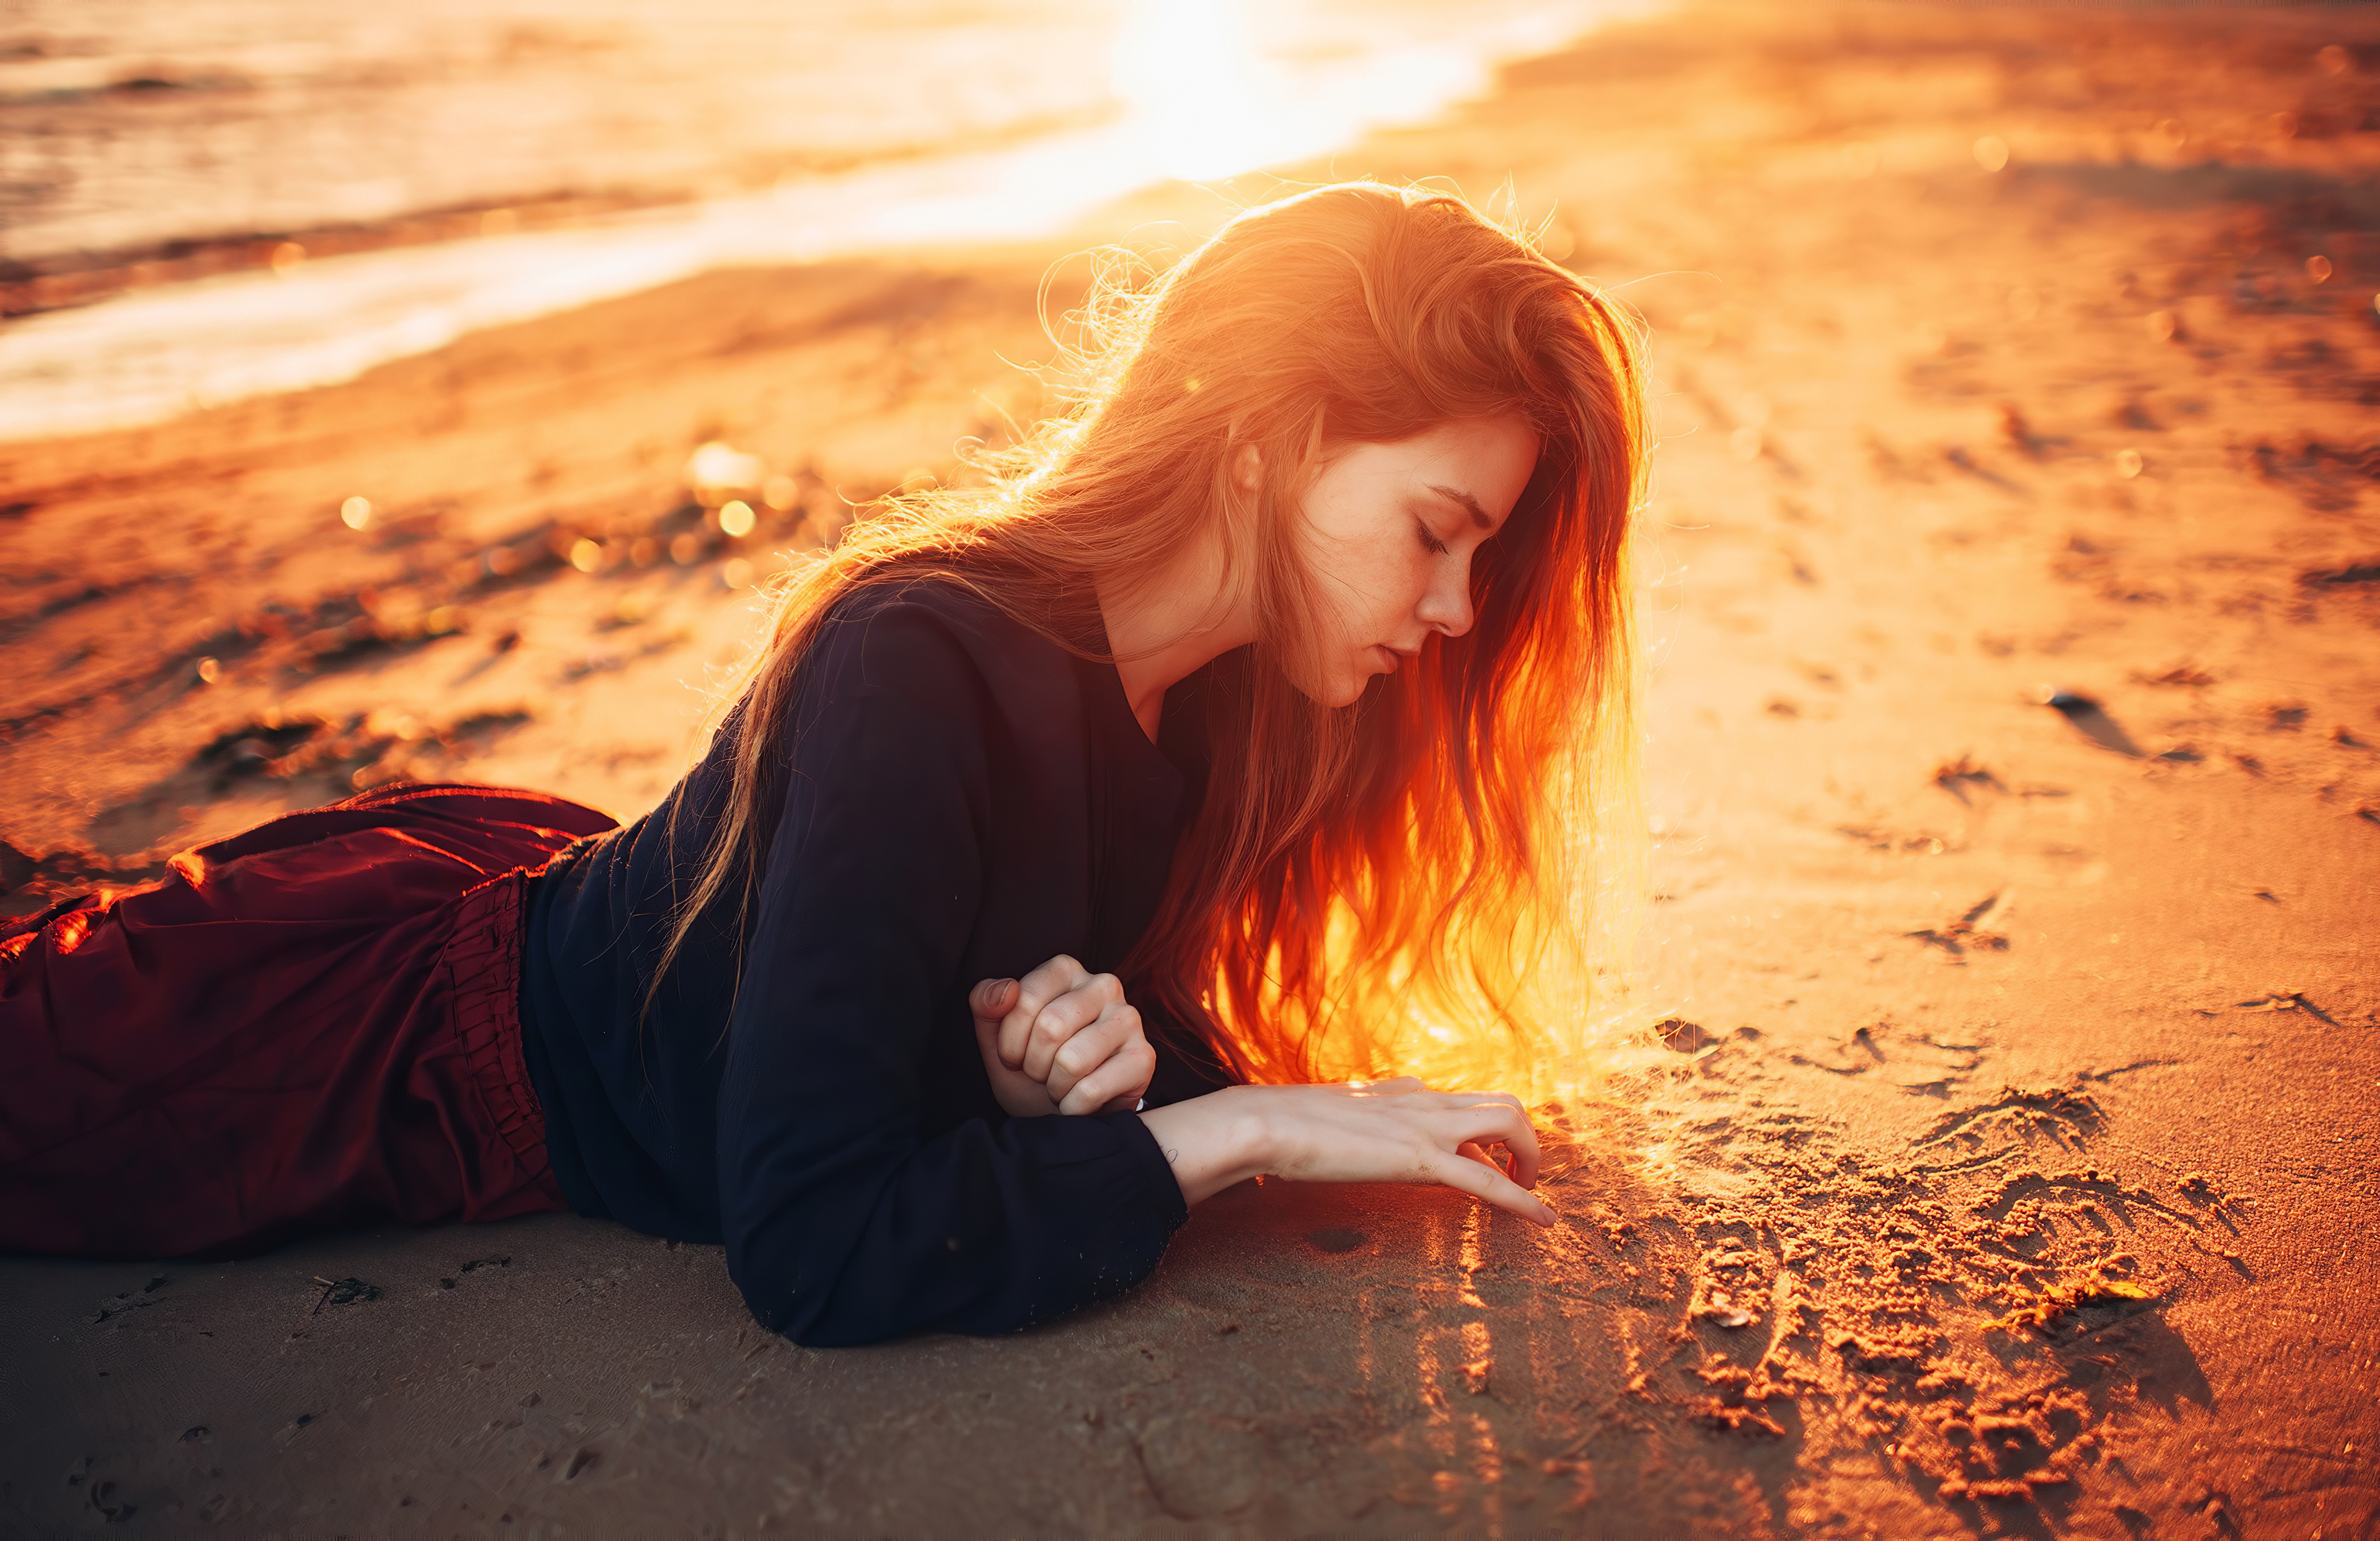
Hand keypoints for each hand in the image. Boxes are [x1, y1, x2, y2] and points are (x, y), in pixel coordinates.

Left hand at [969, 955, 1154, 1117]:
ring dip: (1055, 1088)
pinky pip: (1091, 1089)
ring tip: (1061, 1085)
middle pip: (1050, 1028)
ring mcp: (1128, 1019)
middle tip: (1041, 1073)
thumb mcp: (996, 1038)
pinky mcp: (1143, 1057)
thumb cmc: (1032, 1069)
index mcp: (1065, 970)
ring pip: (1072, 1061)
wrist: (1064, 1116)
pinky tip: (1078, 1103)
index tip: (1016, 1055)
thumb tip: (1004, 991)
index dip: (1009, 1041)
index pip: (1022, 1000)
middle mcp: (1103, 985)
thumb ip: (985, 1005)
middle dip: (1034, 1065)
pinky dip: (1073, 1107)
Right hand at [1137, 1079, 1554, 1226]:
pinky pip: (1487, 1179)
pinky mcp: (1420, 1160)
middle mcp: (1421, 1100)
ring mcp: (1425, 1126)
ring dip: (1530, 1158)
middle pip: (1501, 1103)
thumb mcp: (1326, 1118)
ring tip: (1531, 1194)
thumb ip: (1350, 1124)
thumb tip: (1347, 1136)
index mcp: (1400, 1093)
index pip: (1457, 1103)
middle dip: (1523, 1140)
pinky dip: (1523, 1200)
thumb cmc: (1282, 1124)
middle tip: (1520, 1177)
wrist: (1265, 1122)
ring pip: (1508, 1122)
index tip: (1484, 1159)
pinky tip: (1545, 1221)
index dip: (1480, 1135)